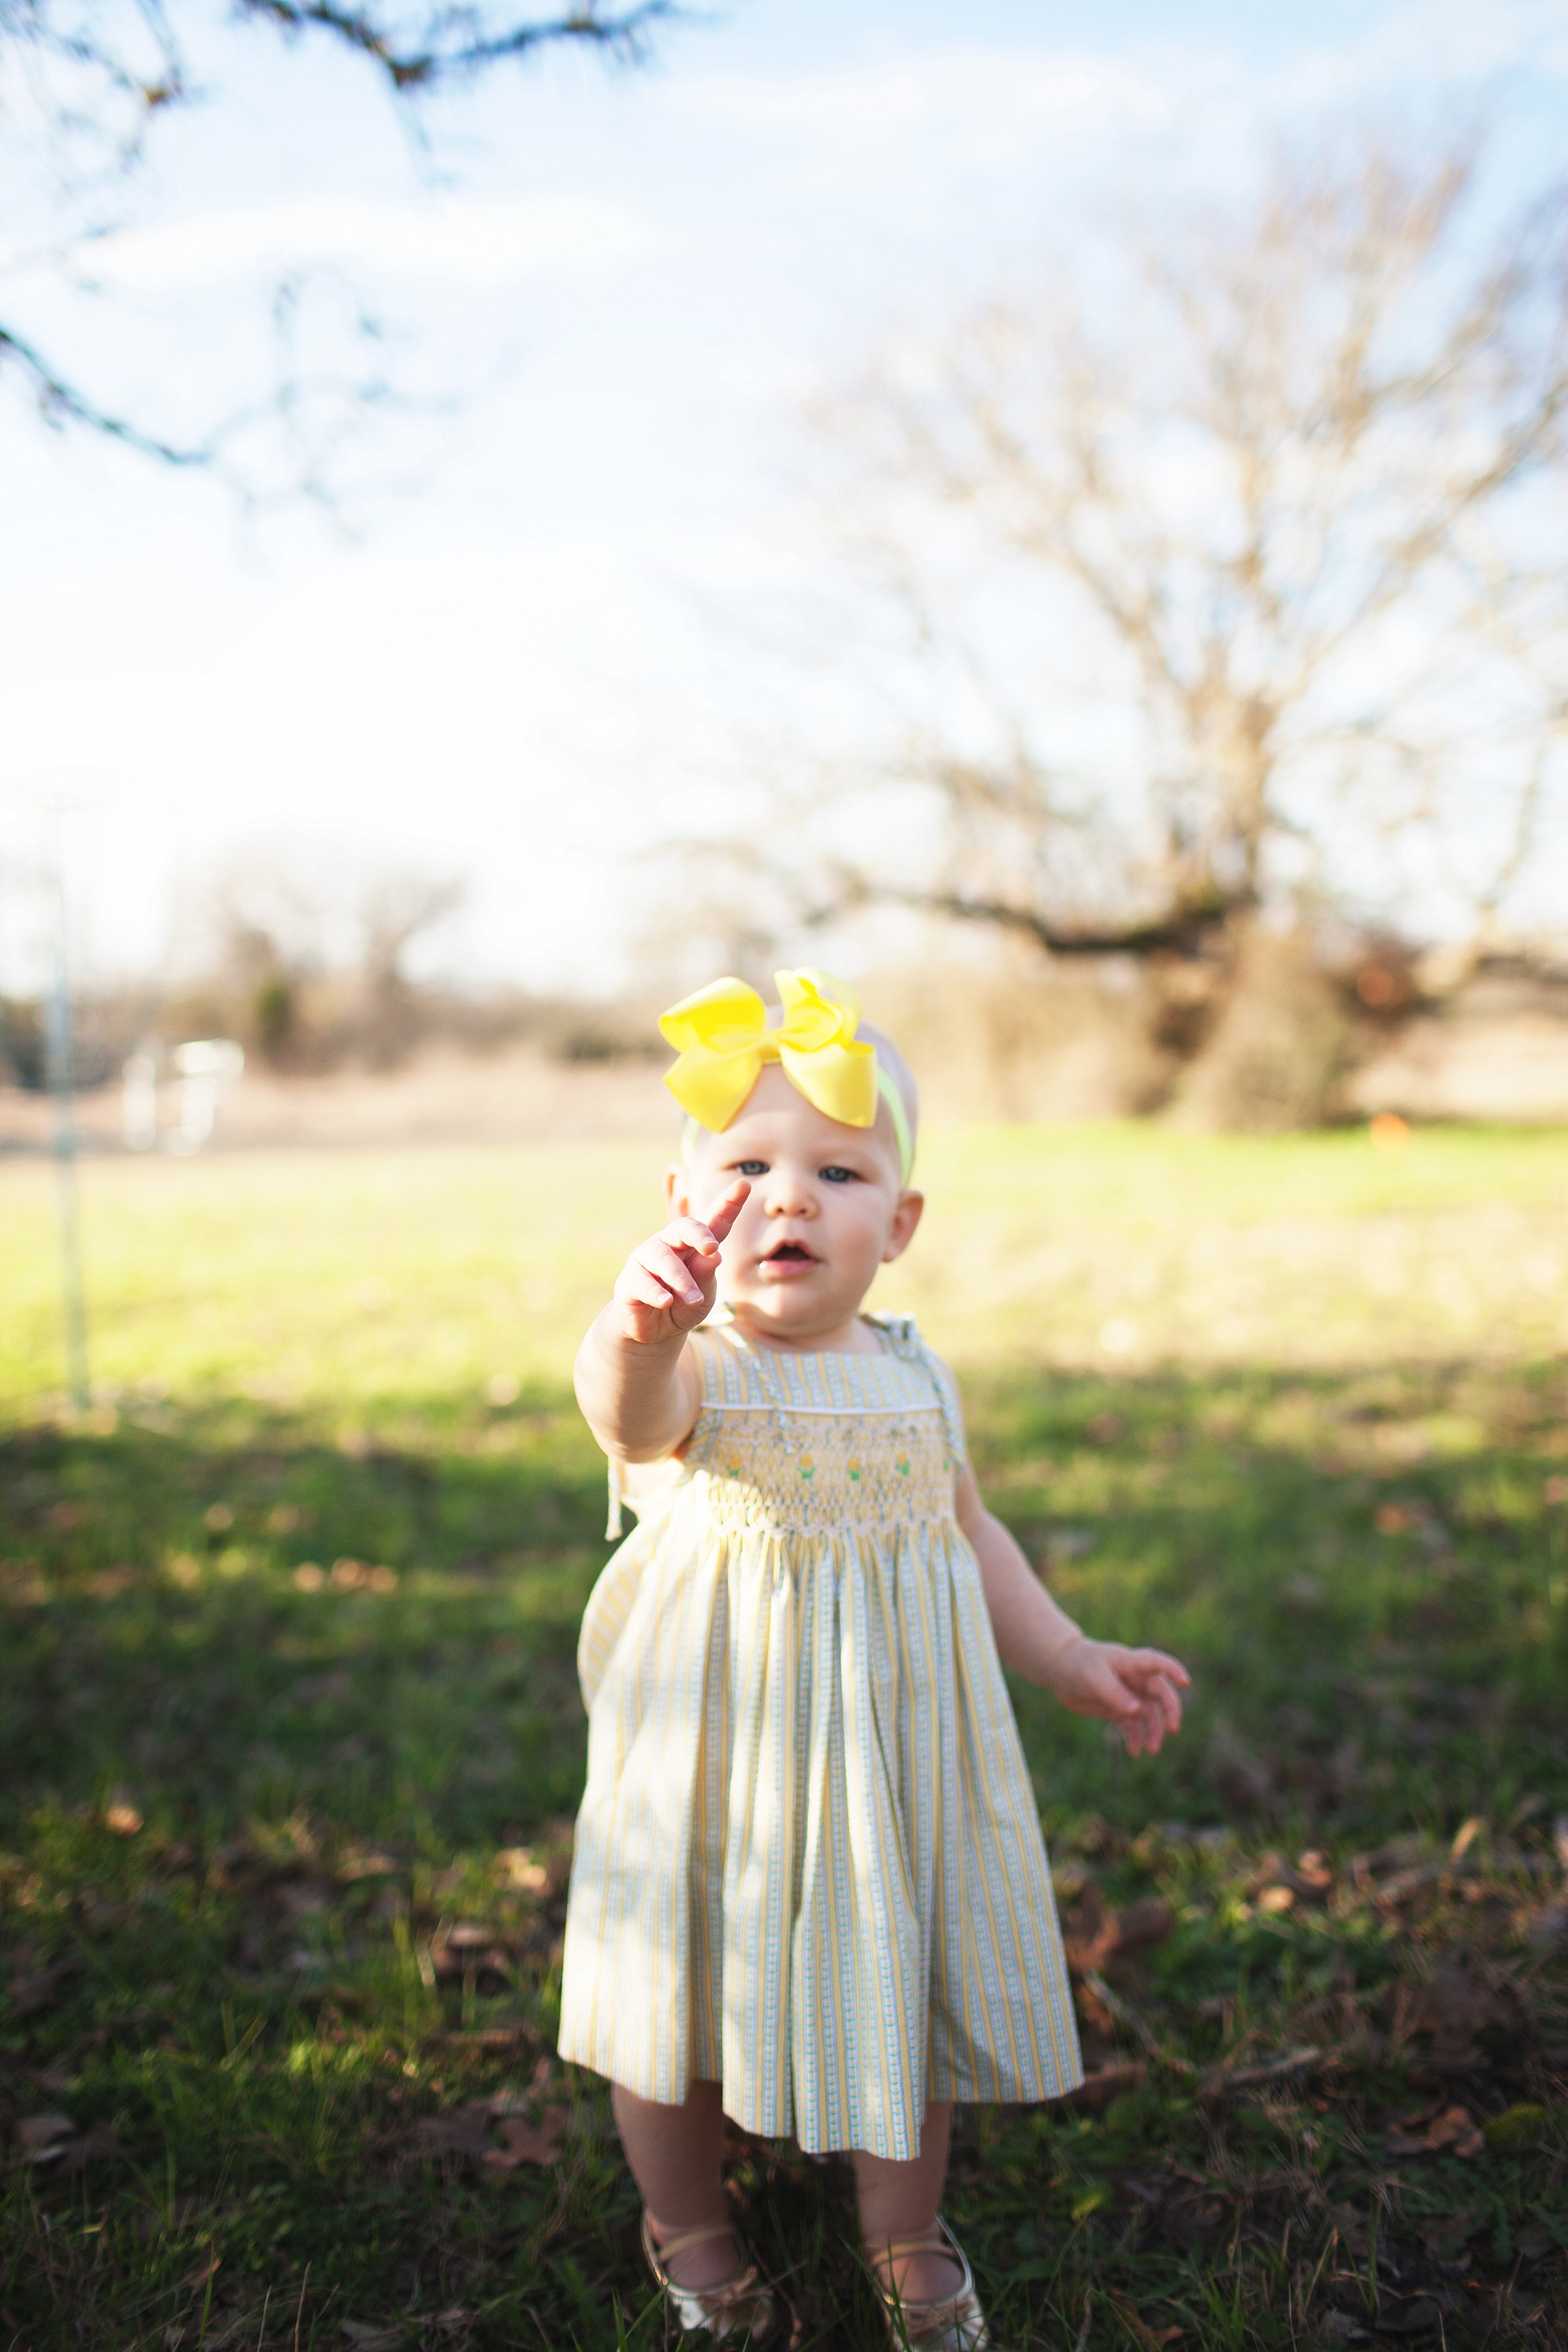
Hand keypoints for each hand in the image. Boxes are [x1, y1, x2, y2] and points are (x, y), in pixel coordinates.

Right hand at [609, 1181, 750, 1345]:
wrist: (654, 1332)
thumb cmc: (684, 1306)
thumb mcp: (703, 1295)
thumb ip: (707, 1276)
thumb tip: (714, 1254)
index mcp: (693, 1246)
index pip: (713, 1222)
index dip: (728, 1204)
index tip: (744, 1185)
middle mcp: (669, 1245)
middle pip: (682, 1227)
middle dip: (698, 1233)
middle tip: (711, 1247)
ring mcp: (646, 1260)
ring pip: (663, 1259)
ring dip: (681, 1279)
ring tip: (694, 1299)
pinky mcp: (629, 1281)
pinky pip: (642, 1282)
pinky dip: (656, 1293)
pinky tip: (665, 1302)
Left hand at [1045, 1637, 1189, 1756]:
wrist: (1059, 1671)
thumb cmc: (1078, 1665)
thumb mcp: (1093, 1677)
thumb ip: (1114, 1693)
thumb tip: (1136, 1711)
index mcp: (1131, 1663)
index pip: (1157, 1663)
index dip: (1173, 1670)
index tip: (1186, 1683)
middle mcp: (1135, 1679)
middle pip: (1161, 1694)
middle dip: (1170, 1711)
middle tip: (1173, 1729)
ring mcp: (1128, 1695)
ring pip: (1149, 1714)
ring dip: (1153, 1731)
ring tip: (1152, 1749)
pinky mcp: (1119, 1710)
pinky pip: (1133, 1726)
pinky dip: (1135, 1738)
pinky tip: (1133, 1751)